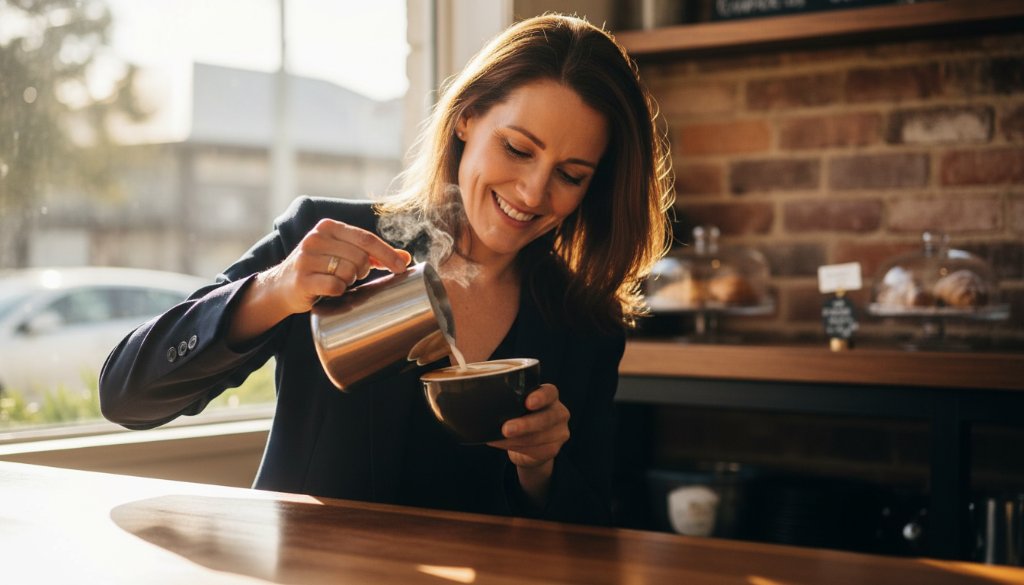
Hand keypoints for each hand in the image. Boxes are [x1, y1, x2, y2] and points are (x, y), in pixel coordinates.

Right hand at [259, 218, 411, 315]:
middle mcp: (315, 238)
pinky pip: (335, 286)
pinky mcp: (302, 279)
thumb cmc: (319, 268)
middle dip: (363, 270)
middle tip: (353, 275)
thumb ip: (372, 254)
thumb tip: (406, 258)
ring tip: (338, 280)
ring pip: (348, 271)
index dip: (386, 254)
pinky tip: (331, 290)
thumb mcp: (342, 253)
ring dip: (349, 281)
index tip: (401, 267)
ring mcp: (306, 258)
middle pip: (359, 256)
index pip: (366, 238)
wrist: (281, 285)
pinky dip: (339, 291)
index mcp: (328, 227)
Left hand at [488, 383, 569, 469]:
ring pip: (538, 437)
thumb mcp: (516, 405)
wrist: (528, 445)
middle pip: (545, 418)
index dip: (540, 397)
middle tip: (506, 429)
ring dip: (516, 440)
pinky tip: (503, 444)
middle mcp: (559, 412)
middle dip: (525, 425)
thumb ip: (509, 401)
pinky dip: (517, 448)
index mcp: (550, 396)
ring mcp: (559, 431)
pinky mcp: (553, 449)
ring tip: (499, 438)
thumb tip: (486, 404)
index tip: (528, 403)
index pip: (549, 393)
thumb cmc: (519, 417)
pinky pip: (536, 451)